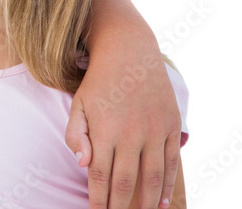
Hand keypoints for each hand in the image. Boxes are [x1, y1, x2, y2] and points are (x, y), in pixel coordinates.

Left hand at [66, 43, 180, 208]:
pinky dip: (167, 185)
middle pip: (125, 181)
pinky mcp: (170, 126)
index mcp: (104, 129)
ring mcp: (153, 130)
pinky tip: (161, 202)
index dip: (97, 199)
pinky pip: (170, 162)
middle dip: (119, 206)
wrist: (128, 52)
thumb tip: (82, 164)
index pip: (99, 174)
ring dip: (146, 202)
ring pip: (151, 177)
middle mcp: (130, 133)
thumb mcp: (78, 103)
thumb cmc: (98, 81)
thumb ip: (75, 134)